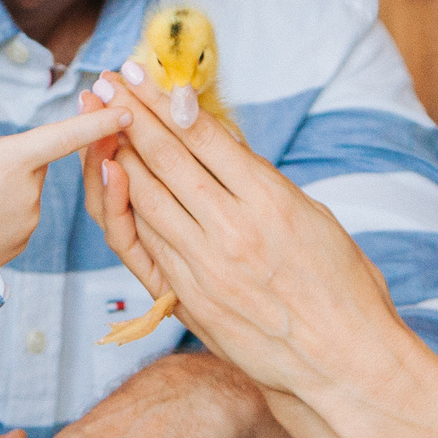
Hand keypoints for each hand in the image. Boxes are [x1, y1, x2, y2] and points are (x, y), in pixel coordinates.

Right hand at [0, 54, 121, 263]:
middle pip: (36, 157)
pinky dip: (3, 208)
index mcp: (13, 161)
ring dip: (6, 182)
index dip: (100, 122)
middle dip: (13, 154)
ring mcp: (29, 220)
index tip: (130, 111)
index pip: (67, 135)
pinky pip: (21, 212)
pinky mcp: (22, 240)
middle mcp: (30, 191)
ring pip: (28, 184)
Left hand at [82, 71, 401, 401]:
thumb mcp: (312, 217)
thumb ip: (263, 183)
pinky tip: (112, 180)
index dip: (164, 101)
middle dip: (131, 114)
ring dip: (118, 154)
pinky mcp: (189, 298)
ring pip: (147, 197)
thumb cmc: (341, 287)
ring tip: (96, 121)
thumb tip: (224, 147)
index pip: (203, 137)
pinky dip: (127, 206)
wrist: (341, 364)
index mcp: (271, 201)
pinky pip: (148, 242)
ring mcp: (205, 266)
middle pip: (167, 159)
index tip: (140, 73)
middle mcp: (232, 230)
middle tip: (104, 82)